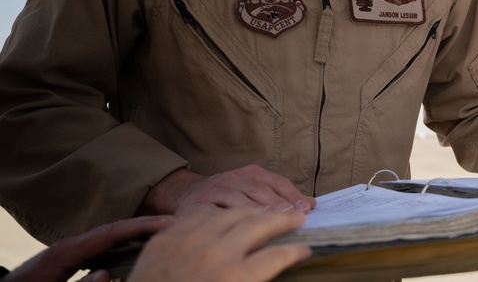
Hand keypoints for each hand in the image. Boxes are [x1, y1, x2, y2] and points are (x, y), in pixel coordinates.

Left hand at [3, 215, 176, 281]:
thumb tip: (107, 274)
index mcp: (67, 253)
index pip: (112, 233)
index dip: (142, 226)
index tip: (169, 223)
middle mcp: (71, 246)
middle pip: (115, 229)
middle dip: (146, 224)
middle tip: (178, 222)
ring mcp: (70, 251)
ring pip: (110, 237)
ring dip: (137, 232)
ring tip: (165, 232)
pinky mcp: (69, 260)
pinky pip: (103, 247)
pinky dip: (124, 243)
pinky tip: (137, 248)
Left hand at [128, 208, 310, 281]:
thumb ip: (251, 279)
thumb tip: (268, 268)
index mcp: (233, 279)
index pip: (278, 256)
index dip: (296, 250)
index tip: (305, 249)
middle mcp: (213, 256)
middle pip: (260, 224)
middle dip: (284, 219)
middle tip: (299, 218)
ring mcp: (187, 242)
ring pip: (233, 211)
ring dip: (257, 209)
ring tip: (271, 210)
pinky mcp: (166, 238)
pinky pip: (203, 215)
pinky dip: (223, 212)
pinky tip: (232, 213)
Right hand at [140, 165, 315, 216]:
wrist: (186, 194)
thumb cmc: (229, 195)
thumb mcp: (254, 189)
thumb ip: (280, 196)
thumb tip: (311, 205)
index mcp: (251, 172)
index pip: (276, 182)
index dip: (292, 195)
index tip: (307, 209)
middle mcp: (232, 178)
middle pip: (259, 192)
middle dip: (278, 206)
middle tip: (293, 219)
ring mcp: (214, 191)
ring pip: (238, 202)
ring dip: (256, 214)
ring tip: (272, 225)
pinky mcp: (196, 207)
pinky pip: (213, 215)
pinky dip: (227, 222)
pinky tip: (239, 232)